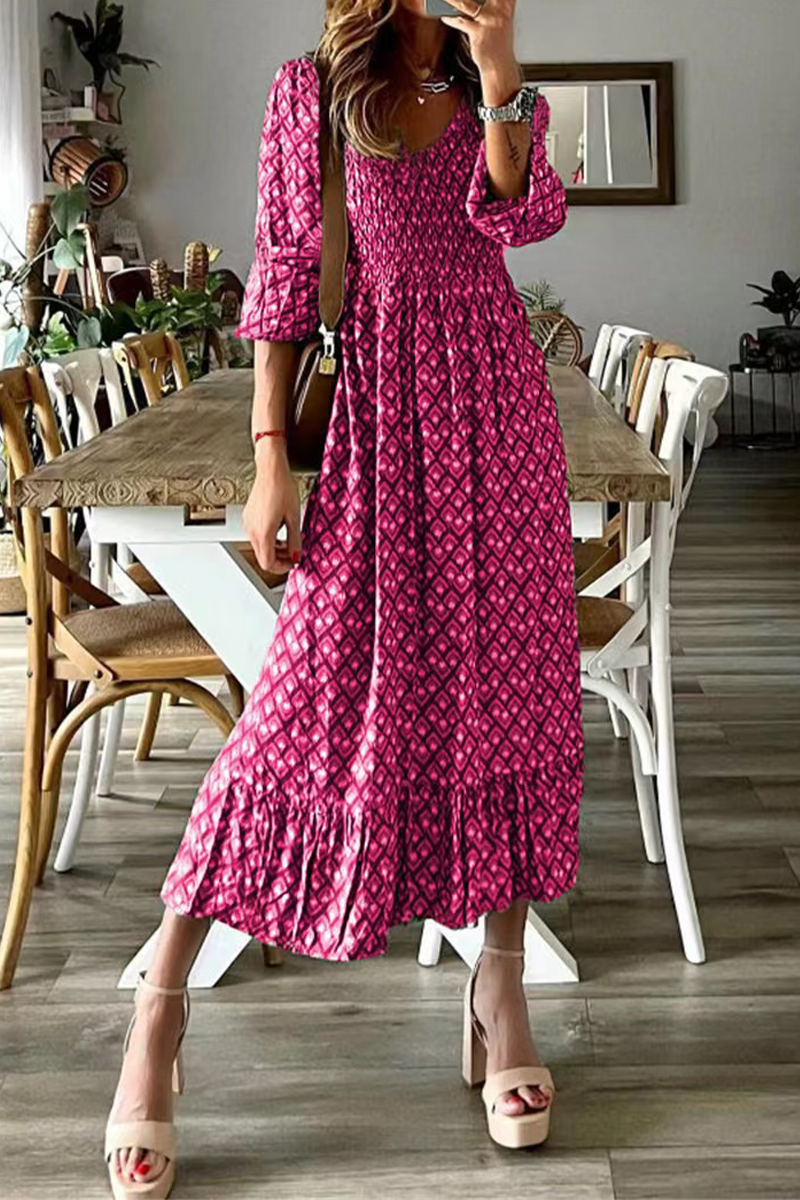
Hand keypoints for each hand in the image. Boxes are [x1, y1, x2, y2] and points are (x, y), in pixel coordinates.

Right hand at [243, 441, 301, 572]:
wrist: (271, 470)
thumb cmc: (282, 488)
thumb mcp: (294, 517)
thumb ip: (295, 540)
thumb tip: (296, 555)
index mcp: (263, 533)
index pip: (267, 563)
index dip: (281, 567)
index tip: (292, 563)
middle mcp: (252, 530)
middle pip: (262, 557)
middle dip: (278, 559)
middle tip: (293, 554)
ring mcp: (248, 523)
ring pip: (259, 546)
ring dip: (273, 549)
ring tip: (288, 541)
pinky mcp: (248, 517)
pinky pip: (256, 535)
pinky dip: (268, 538)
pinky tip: (279, 529)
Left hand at [440, 0, 517, 78]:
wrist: (500, 67)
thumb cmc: (497, 44)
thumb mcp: (498, 19)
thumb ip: (487, 5)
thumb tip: (465, 2)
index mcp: (507, 3)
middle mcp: (500, 8)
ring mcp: (489, 20)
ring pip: (466, 3)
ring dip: (452, 0)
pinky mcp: (479, 32)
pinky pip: (461, 22)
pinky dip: (451, 18)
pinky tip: (445, 15)